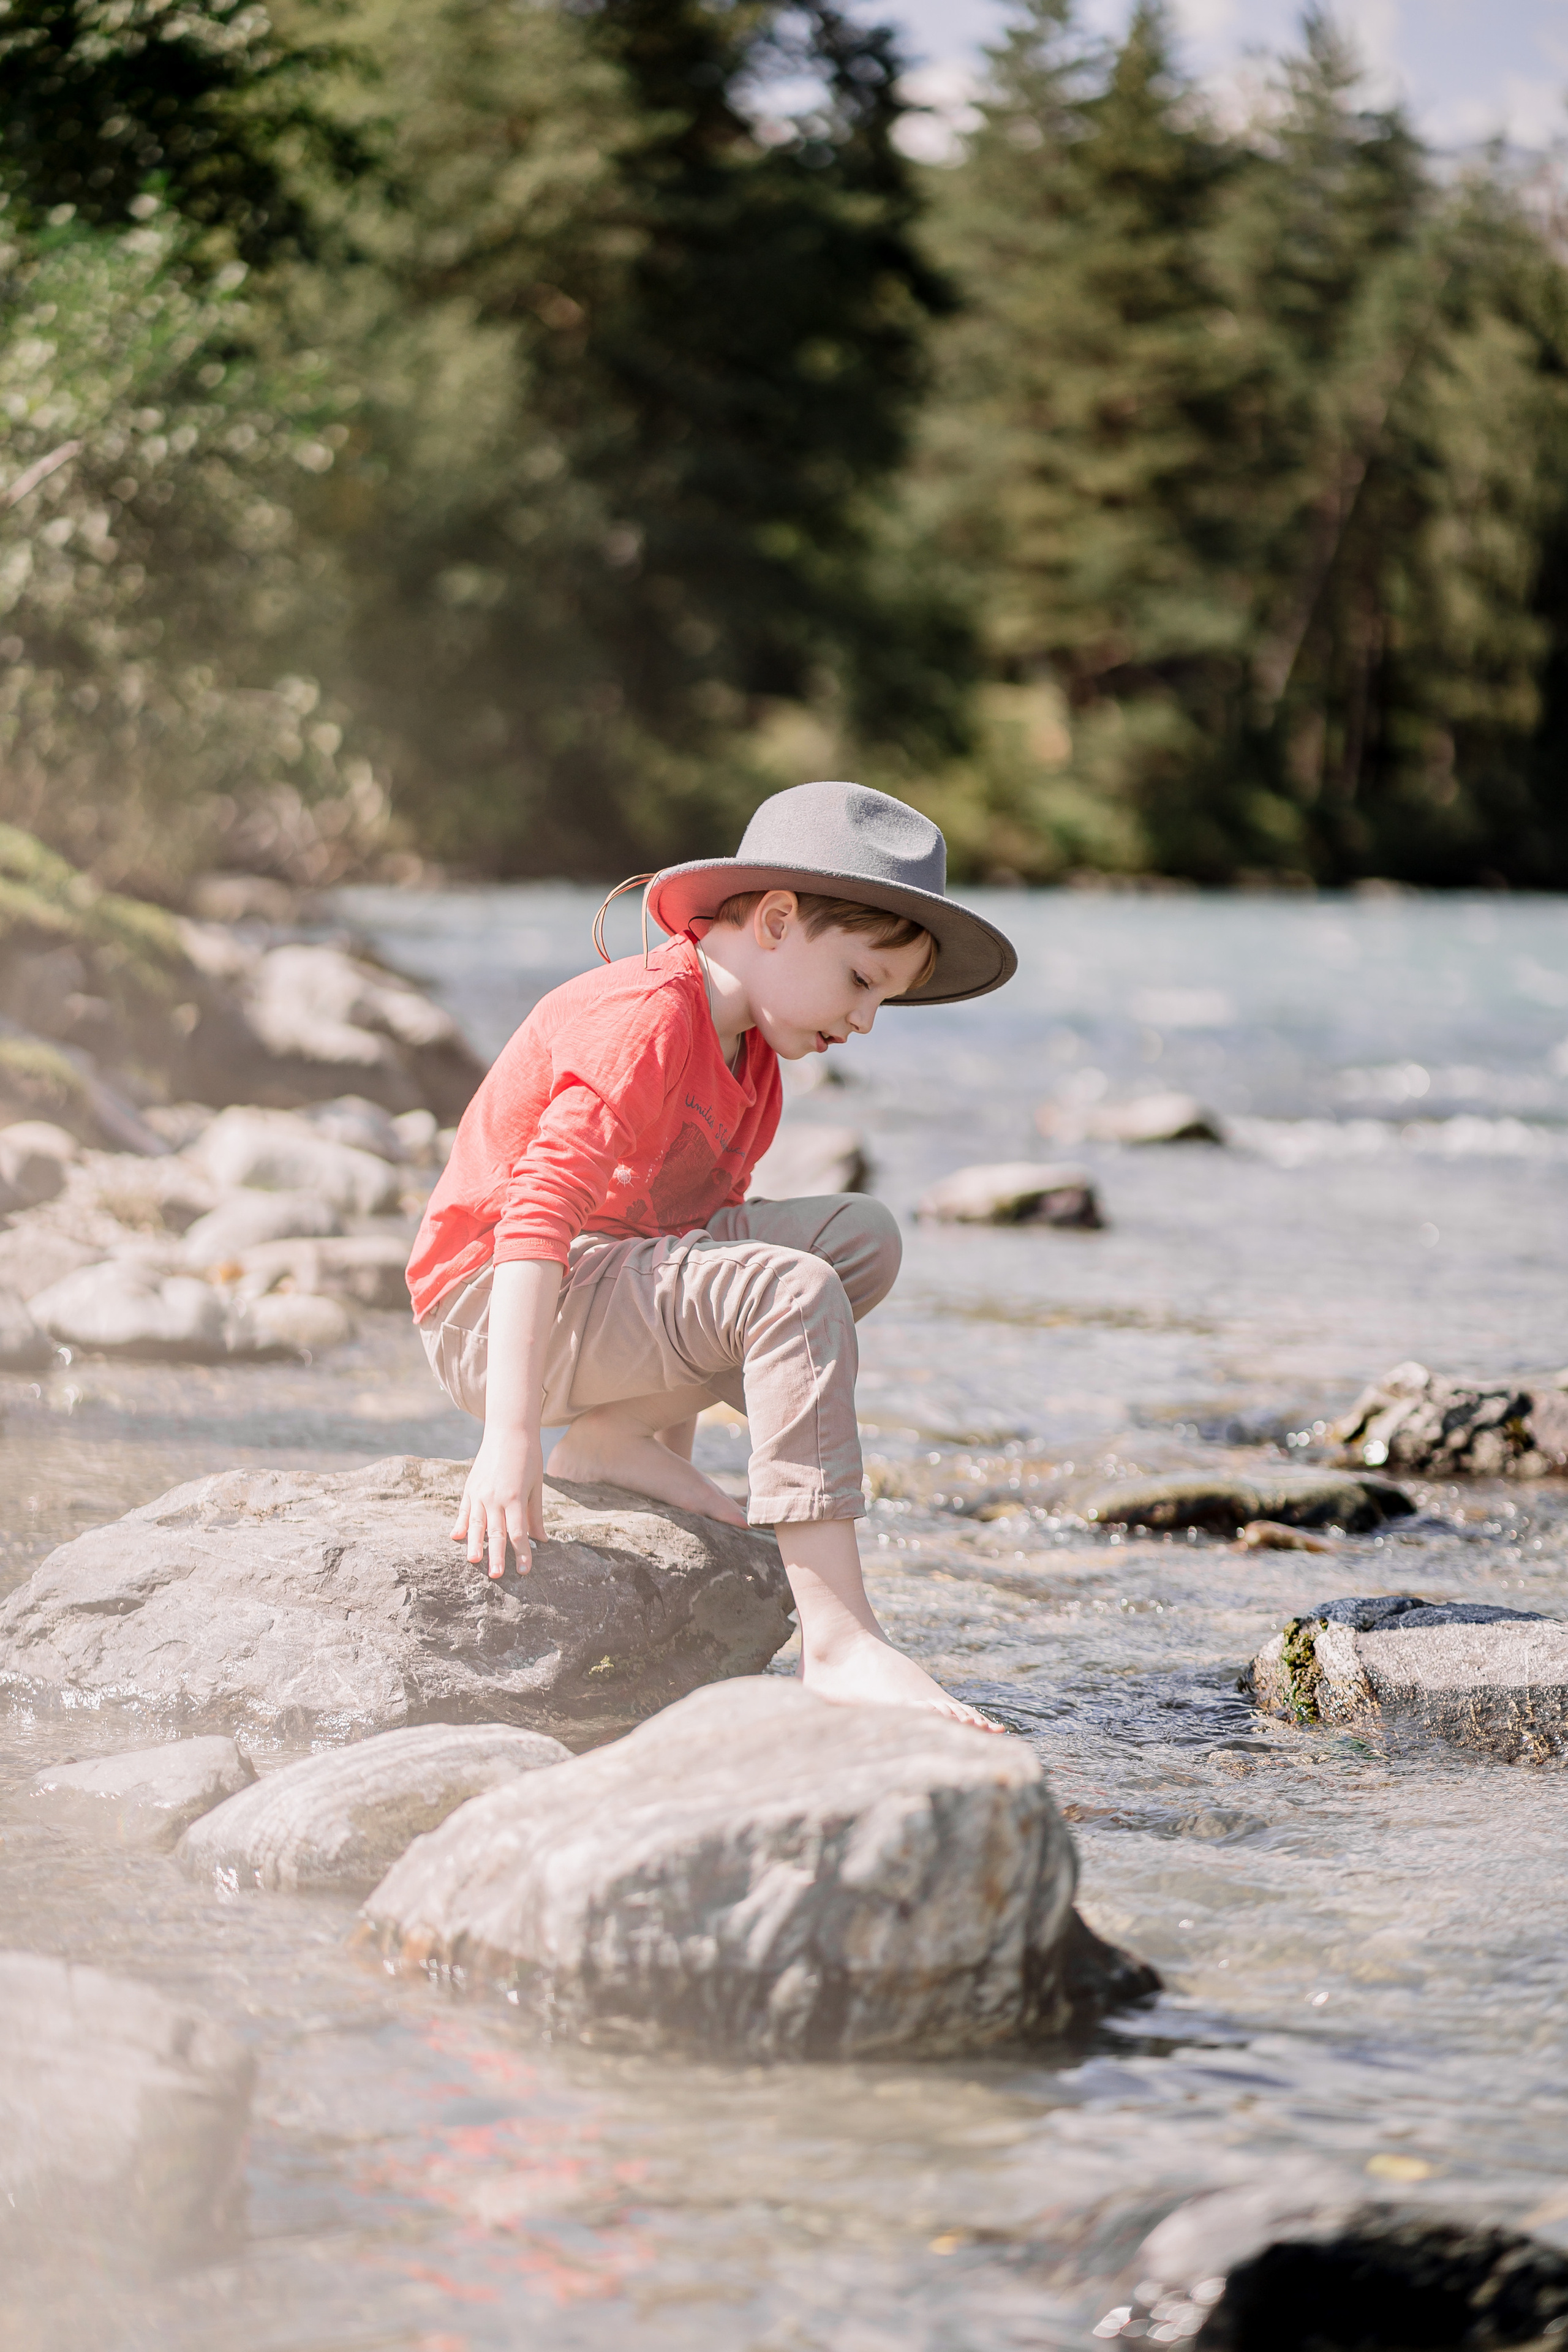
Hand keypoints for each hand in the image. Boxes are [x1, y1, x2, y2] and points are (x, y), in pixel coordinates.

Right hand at [452, 1424, 546, 1579]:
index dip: (521, 1553)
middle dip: (496, 1556)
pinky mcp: (470, 1487)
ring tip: (473, 1562)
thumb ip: (536, 1515)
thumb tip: (542, 1540)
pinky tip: (457, 1538)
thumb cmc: (528, 1458)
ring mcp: (480, 1492)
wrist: (508, 1431)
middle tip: (496, 1576)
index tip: (523, 1571)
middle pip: (495, 1533)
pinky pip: (465, 1510)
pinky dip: (461, 1524)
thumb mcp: (536, 1486)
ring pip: (476, 1524)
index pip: (518, 1533)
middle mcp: (495, 1497)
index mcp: (515, 1498)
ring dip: (475, 1545)